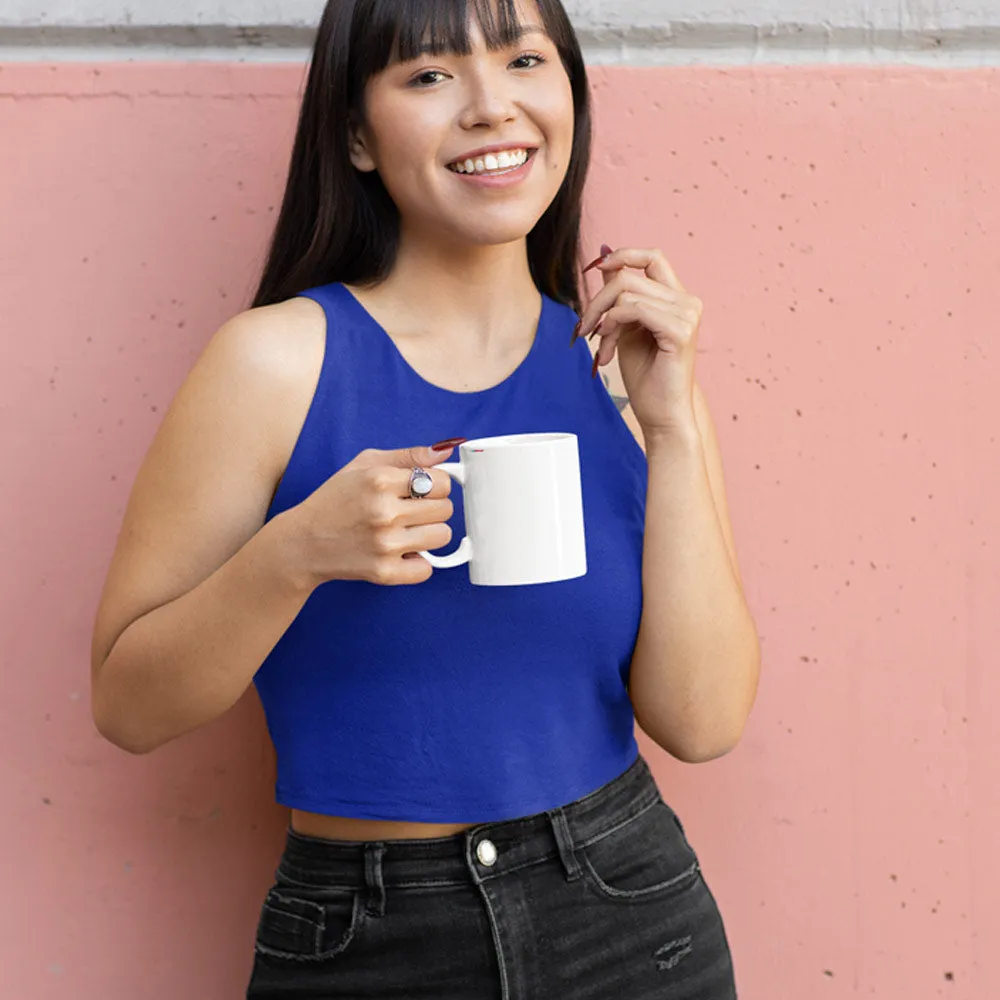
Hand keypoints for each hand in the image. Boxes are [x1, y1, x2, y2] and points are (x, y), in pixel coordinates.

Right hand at [289, 440, 463, 586]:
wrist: (303, 542)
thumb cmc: (335, 500)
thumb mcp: (364, 465)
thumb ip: (408, 456)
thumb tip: (446, 450)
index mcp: (380, 480)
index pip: (442, 482)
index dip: (437, 485)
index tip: (424, 491)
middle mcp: (383, 512)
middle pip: (446, 509)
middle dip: (433, 509)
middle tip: (411, 511)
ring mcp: (385, 545)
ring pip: (442, 536)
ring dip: (429, 534)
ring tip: (406, 531)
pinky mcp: (384, 572)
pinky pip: (427, 568)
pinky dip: (417, 562)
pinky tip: (400, 552)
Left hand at [574, 245, 702, 436]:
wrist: (661, 414)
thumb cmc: (645, 376)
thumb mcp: (624, 327)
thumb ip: (618, 293)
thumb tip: (603, 256)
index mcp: (677, 298)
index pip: (652, 257)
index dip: (622, 255)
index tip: (596, 270)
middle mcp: (687, 301)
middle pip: (630, 274)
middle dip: (598, 300)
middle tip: (584, 327)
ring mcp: (687, 314)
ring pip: (626, 292)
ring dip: (603, 318)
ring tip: (601, 345)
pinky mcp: (680, 330)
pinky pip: (634, 309)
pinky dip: (613, 325)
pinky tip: (608, 347)